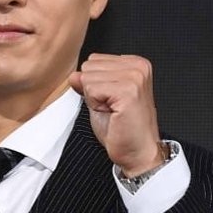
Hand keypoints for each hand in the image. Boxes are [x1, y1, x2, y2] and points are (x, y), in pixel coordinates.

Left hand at [68, 53, 163, 176]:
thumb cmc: (123, 129)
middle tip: (112, 107)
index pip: (93, 60)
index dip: (95, 84)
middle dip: (93, 90)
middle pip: (89, 67)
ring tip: (113, 110)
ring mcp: (135, 77)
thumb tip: (74, 74)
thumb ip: (87, 83)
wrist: (137, 151)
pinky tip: (112, 113)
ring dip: (94, 98)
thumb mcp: (99, 99)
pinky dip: (95, 105)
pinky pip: (91, 89)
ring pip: (88, 77)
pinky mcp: (128, 90)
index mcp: (135, 64)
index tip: (111, 99)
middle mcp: (138, 67)